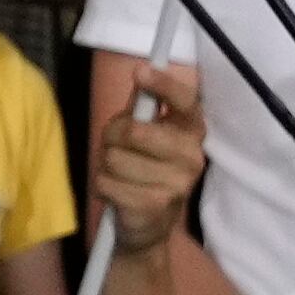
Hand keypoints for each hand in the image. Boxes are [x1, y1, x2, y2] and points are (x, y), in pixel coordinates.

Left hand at [96, 62, 208, 255]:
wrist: (148, 224)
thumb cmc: (143, 168)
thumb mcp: (144, 133)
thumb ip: (142, 106)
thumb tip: (140, 69)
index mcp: (191, 132)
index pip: (186, 102)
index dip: (163, 85)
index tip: (140, 71)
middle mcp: (192, 156)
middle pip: (132, 130)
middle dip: (112, 136)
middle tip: (118, 147)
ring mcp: (177, 183)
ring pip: (113, 157)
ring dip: (107, 165)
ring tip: (121, 174)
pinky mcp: (155, 205)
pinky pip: (105, 182)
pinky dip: (102, 185)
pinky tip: (118, 193)